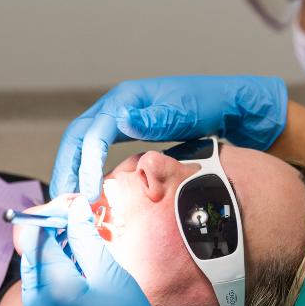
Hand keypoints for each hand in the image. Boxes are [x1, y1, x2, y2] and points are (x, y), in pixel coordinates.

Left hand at [16, 197, 216, 305]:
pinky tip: (78, 290)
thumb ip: (85, 239)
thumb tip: (73, 210)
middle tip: (75, 227)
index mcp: (52, 291)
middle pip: (32, 260)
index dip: (51, 217)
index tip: (69, 207)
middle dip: (51, 239)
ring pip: (34, 282)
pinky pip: (38, 305)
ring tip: (82, 258)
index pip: (37, 238)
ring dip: (52, 264)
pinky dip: (52, 290)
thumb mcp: (112, 275)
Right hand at [50, 75, 287, 199]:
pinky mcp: (133, 131)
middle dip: (67, 171)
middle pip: (78, 138)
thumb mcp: (193, 112)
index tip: (87, 195)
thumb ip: (161, 117)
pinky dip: (90, 172)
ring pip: (85, 145)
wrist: (241, 107)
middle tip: (63, 206)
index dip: (86, 165)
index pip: (93, 133)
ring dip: (74, 174)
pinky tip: (91, 195)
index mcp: (130, 98)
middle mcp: (122, 106)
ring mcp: (126, 118)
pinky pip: (100, 151)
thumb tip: (124, 119)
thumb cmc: (220, 105)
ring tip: (71, 206)